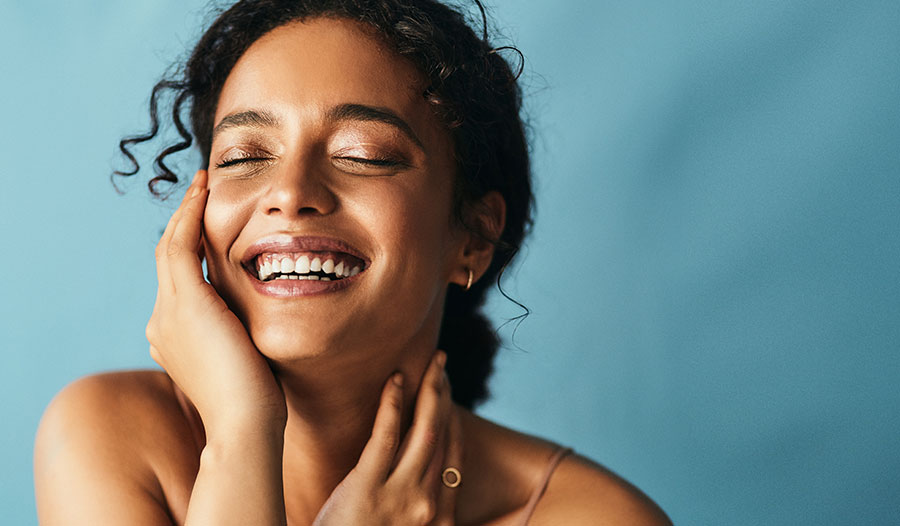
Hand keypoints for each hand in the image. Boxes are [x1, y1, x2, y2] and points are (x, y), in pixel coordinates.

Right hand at [146, 170, 286, 434]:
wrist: (245, 424)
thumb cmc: (257, 402)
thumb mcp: (245, 360)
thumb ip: (241, 336)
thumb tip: (257, 324)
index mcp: (174, 337)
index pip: (179, 282)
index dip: (190, 250)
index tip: (207, 225)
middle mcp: (162, 322)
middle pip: (168, 259)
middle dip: (184, 223)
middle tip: (200, 192)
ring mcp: (168, 312)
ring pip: (170, 248)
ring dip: (186, 212)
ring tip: (202, 185)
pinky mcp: (185, 303)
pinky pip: (180, 246)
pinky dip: (190, 216)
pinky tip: (204, 194)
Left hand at [313, 351, 462, 525]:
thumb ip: (410, 508)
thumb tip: (414, 478)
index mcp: (439, 518)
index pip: (454, 458)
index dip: (454, 420)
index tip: (448, 394)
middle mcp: (428, 505)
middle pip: (443, 438)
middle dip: (445, 396)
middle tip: (441, 363)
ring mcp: (401, 497)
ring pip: (424, 432)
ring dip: (429, 392)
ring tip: (428, 363)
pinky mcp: (367, 488)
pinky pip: (385, 437)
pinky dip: (393, 404)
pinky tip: (396, 380)